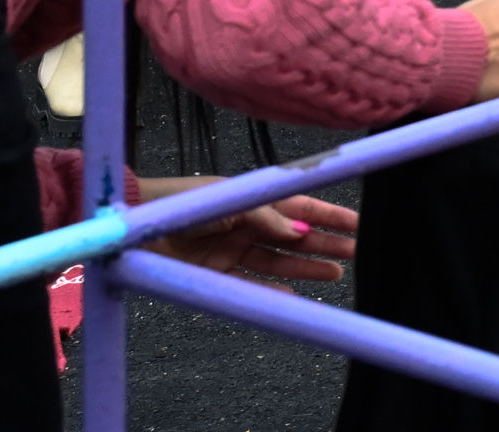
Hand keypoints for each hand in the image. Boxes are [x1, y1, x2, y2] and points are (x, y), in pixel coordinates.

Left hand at [138, 175, 358, 284]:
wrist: (140, 226)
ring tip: (335, 275)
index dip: (330, 216)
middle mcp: (250, 224)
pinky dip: (273, 291)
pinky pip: (253, 284)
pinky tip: (294, 297)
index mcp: (257, 201)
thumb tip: (302, 234)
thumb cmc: (187, 204)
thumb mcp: (234, 204)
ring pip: (280, 261)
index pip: (302, 208)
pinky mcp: (218, 273)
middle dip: (326, 244)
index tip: (358, 224)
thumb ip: (269, 219)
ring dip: (307, 268)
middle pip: (296, 237)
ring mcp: (235, 249)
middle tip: (355, 253)